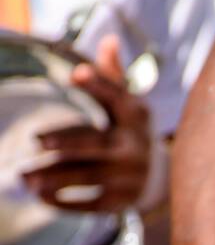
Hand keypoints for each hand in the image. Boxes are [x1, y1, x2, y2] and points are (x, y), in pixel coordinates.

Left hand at [22, 34, 153, 211]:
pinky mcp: (121, 202)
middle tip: (36, 141)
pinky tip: (42, 197)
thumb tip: (108, 40)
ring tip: (25, 176)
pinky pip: (89, 203)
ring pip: (87, 176)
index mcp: (135, 115)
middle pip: (97, 143)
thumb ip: (112, 76)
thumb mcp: (127, 104)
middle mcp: (134, 146)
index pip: (117, 97)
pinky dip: (65, 202)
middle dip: (67, 142)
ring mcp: (129, 177)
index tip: (75, 75)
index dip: (98, 84)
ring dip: (54, 177)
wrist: (159, 180)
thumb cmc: (130, 132)